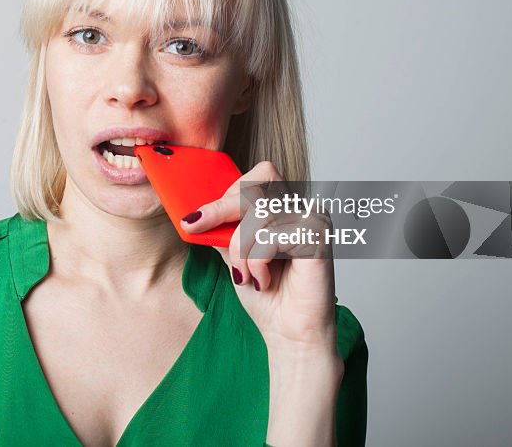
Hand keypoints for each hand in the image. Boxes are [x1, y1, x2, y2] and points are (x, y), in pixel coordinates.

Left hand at [180, 161, 340, 358]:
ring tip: (246, 275)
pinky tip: (265, 281)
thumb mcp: (235, 253)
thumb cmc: (268, 296)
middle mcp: (302, 208)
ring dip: (241, 249)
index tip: (193, 218)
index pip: (257, 176)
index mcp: (285, 207)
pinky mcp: (318, 238)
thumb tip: (197, 211)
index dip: (225, 193)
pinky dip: (257, 262)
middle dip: (222, 210)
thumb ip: (224, 228)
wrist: (289, 334)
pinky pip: (271, 237)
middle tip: (197, 227)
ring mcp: (314, 220)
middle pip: (256, 187)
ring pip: (259, 215)